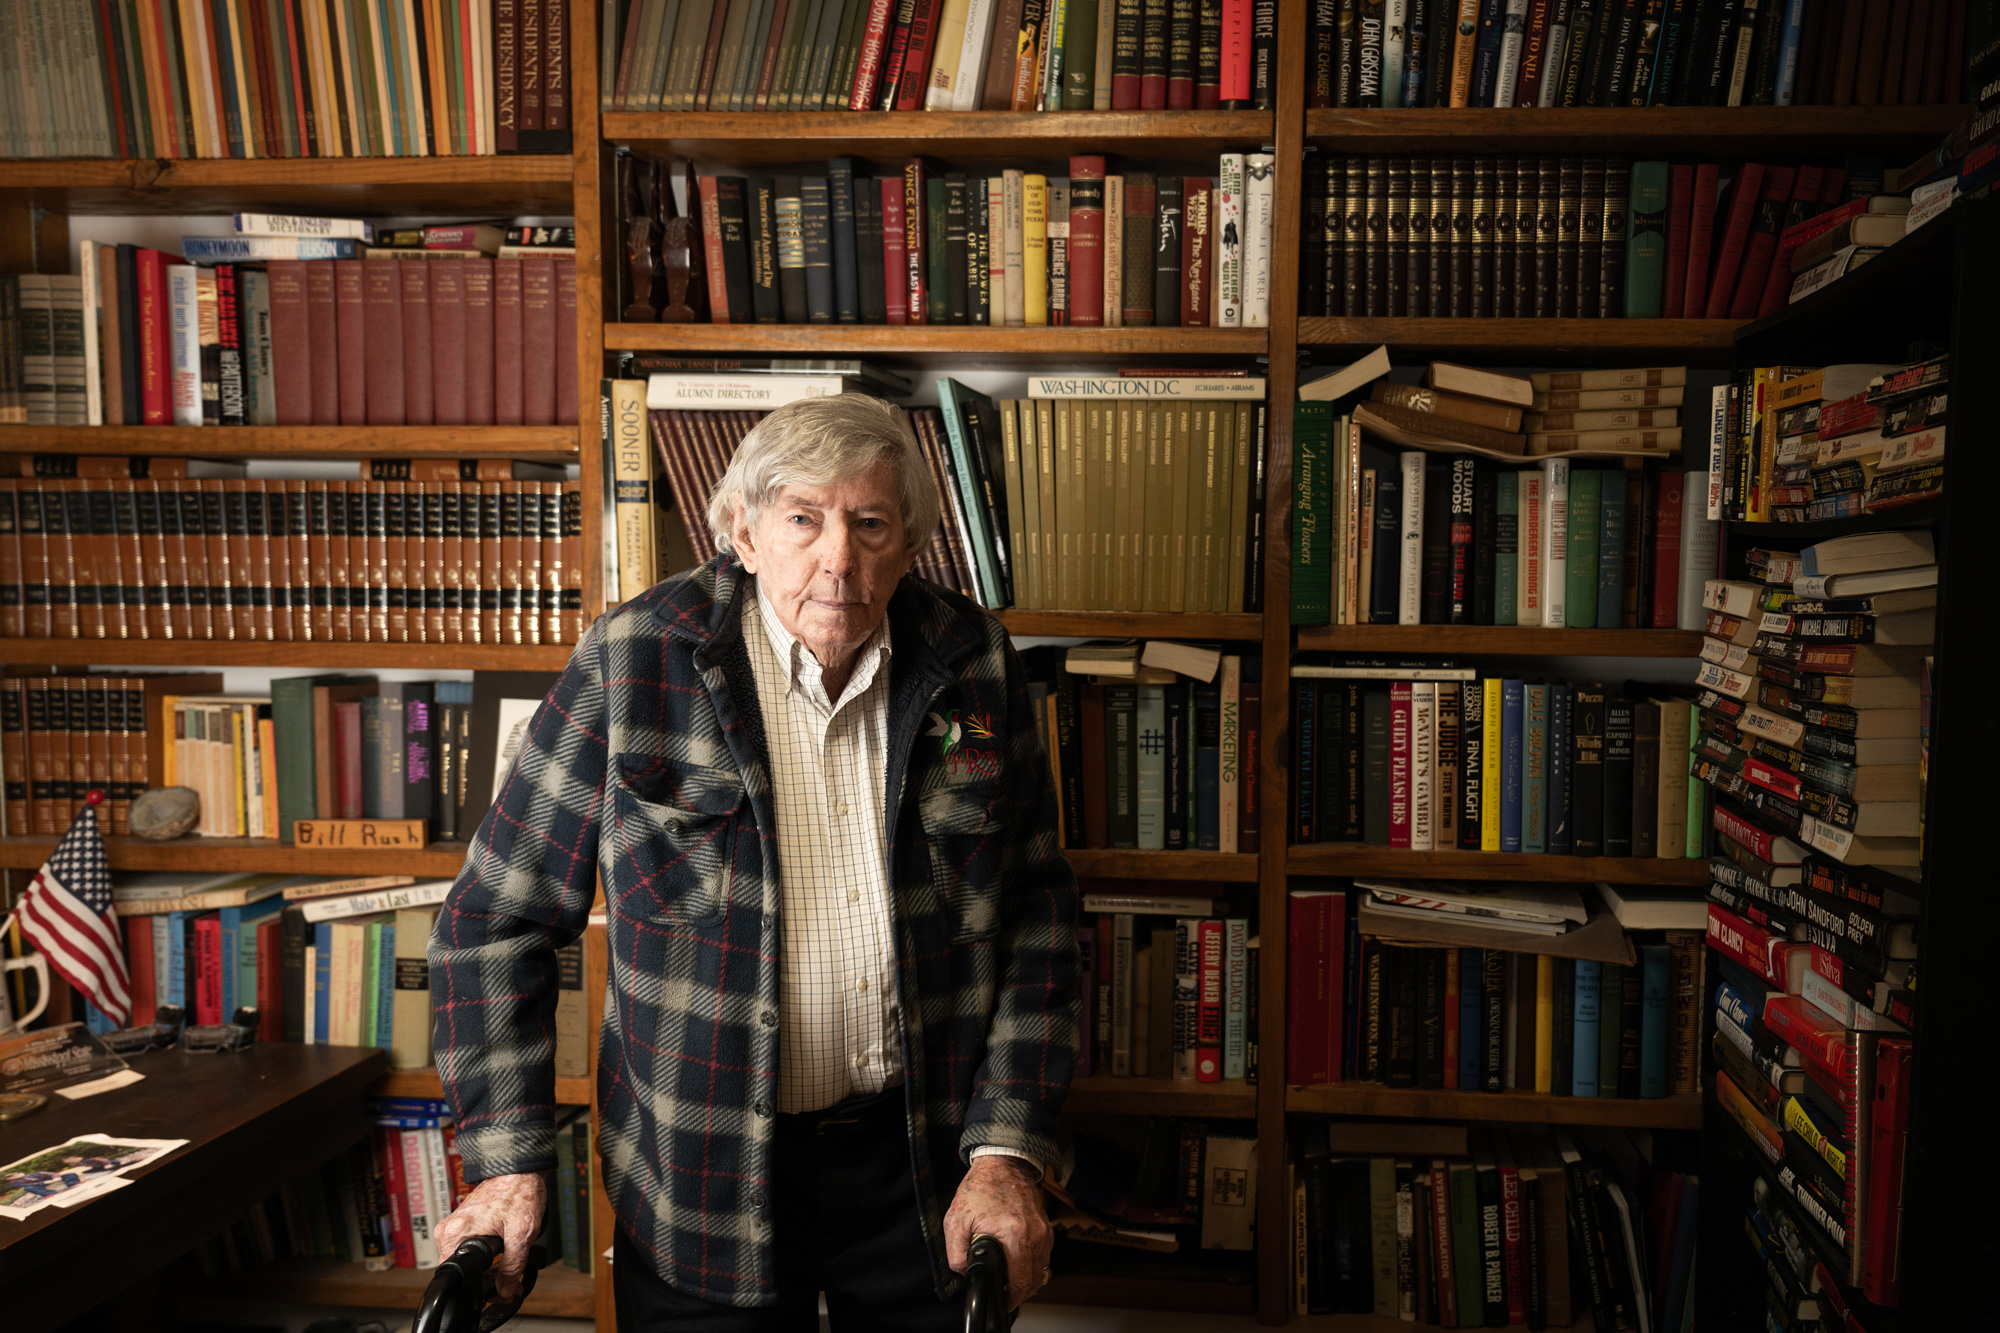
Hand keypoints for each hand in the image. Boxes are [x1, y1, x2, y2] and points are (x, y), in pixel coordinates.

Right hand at [434, 1171, 547, 1300]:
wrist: (518, 1167)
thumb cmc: (518, 1191)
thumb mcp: (521, 1233)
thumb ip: (512, 1265)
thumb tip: (505, 1289)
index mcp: (455, 1233)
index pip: (455, 1277)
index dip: (478, 1287)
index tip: (496, 1290)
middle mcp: (448, 1230)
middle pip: (462, 1271)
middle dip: (486, 1279)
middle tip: (509, 1280)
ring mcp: (454, 1227)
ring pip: (467, 1261)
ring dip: (487, 1267)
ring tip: (508, 1263)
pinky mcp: (463, 1224)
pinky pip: (469, 1248)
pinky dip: (485, 1254)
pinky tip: (501, 1251)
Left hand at [944, 1156, 1051, 1310]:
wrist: (1003, 1163)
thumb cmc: (981, 1187)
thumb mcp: (956, 1220)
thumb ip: (956, 1252)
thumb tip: (964, 1272)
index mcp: (1015, 1235)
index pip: (1021, 1281)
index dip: (1011, 1297)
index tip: (1001, 1300)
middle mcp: (1035, 1235)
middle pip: (1035, 1280)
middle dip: (1019, 1291)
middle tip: (1003, 1292)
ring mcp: (1044, 1231)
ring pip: (1041, 1270)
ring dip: (1026, 1278)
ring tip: (1009, 1277)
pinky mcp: (1046, 1228)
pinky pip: (1043, 1256)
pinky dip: (1032, 1264)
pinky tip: (1017, 1260)